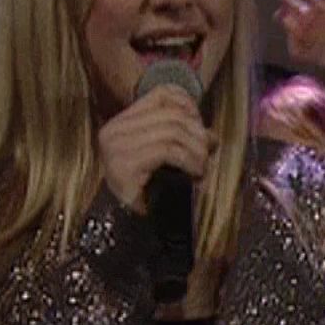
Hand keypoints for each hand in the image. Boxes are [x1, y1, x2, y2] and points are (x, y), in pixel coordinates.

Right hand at [96, 86, 211, 210]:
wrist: (126, 230)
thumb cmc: (147, 193)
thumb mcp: (161, 158)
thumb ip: (179, 137)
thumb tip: (211, 134)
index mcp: (120, 123)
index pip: (161, 94)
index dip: (190, 106)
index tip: (203, 128)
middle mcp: (113, 131)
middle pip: (171, 114)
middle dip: (197, 132)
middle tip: (209, 152)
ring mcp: (115, 148)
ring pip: (172, 131)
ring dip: (196, 149)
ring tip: (202, 167)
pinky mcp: (124, 166)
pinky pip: (168, 150)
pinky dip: (189, 160)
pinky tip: (196, 173)